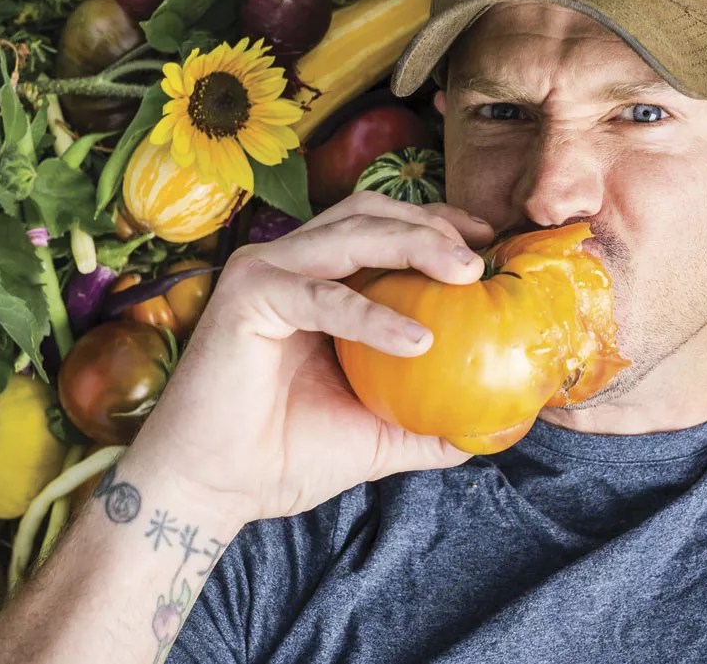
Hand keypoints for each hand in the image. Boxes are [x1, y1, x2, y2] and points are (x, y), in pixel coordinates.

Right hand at [122, 193, 494, 525]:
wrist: (215, 492)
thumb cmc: (286, 455)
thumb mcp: (379, 434)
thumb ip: (431, 421)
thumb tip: (491, 429)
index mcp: (321, 282)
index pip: (385, 227)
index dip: (438, 225)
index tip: (488, 244)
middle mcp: (292, 264)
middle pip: (372, 214)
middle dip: (433, 226)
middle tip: (480, 260)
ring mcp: (266, 273)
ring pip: (351, 233)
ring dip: (414, 245)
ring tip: (465, 276)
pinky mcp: (246, 298)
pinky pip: (322, 296)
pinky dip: (372, 314)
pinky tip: (416, 340)